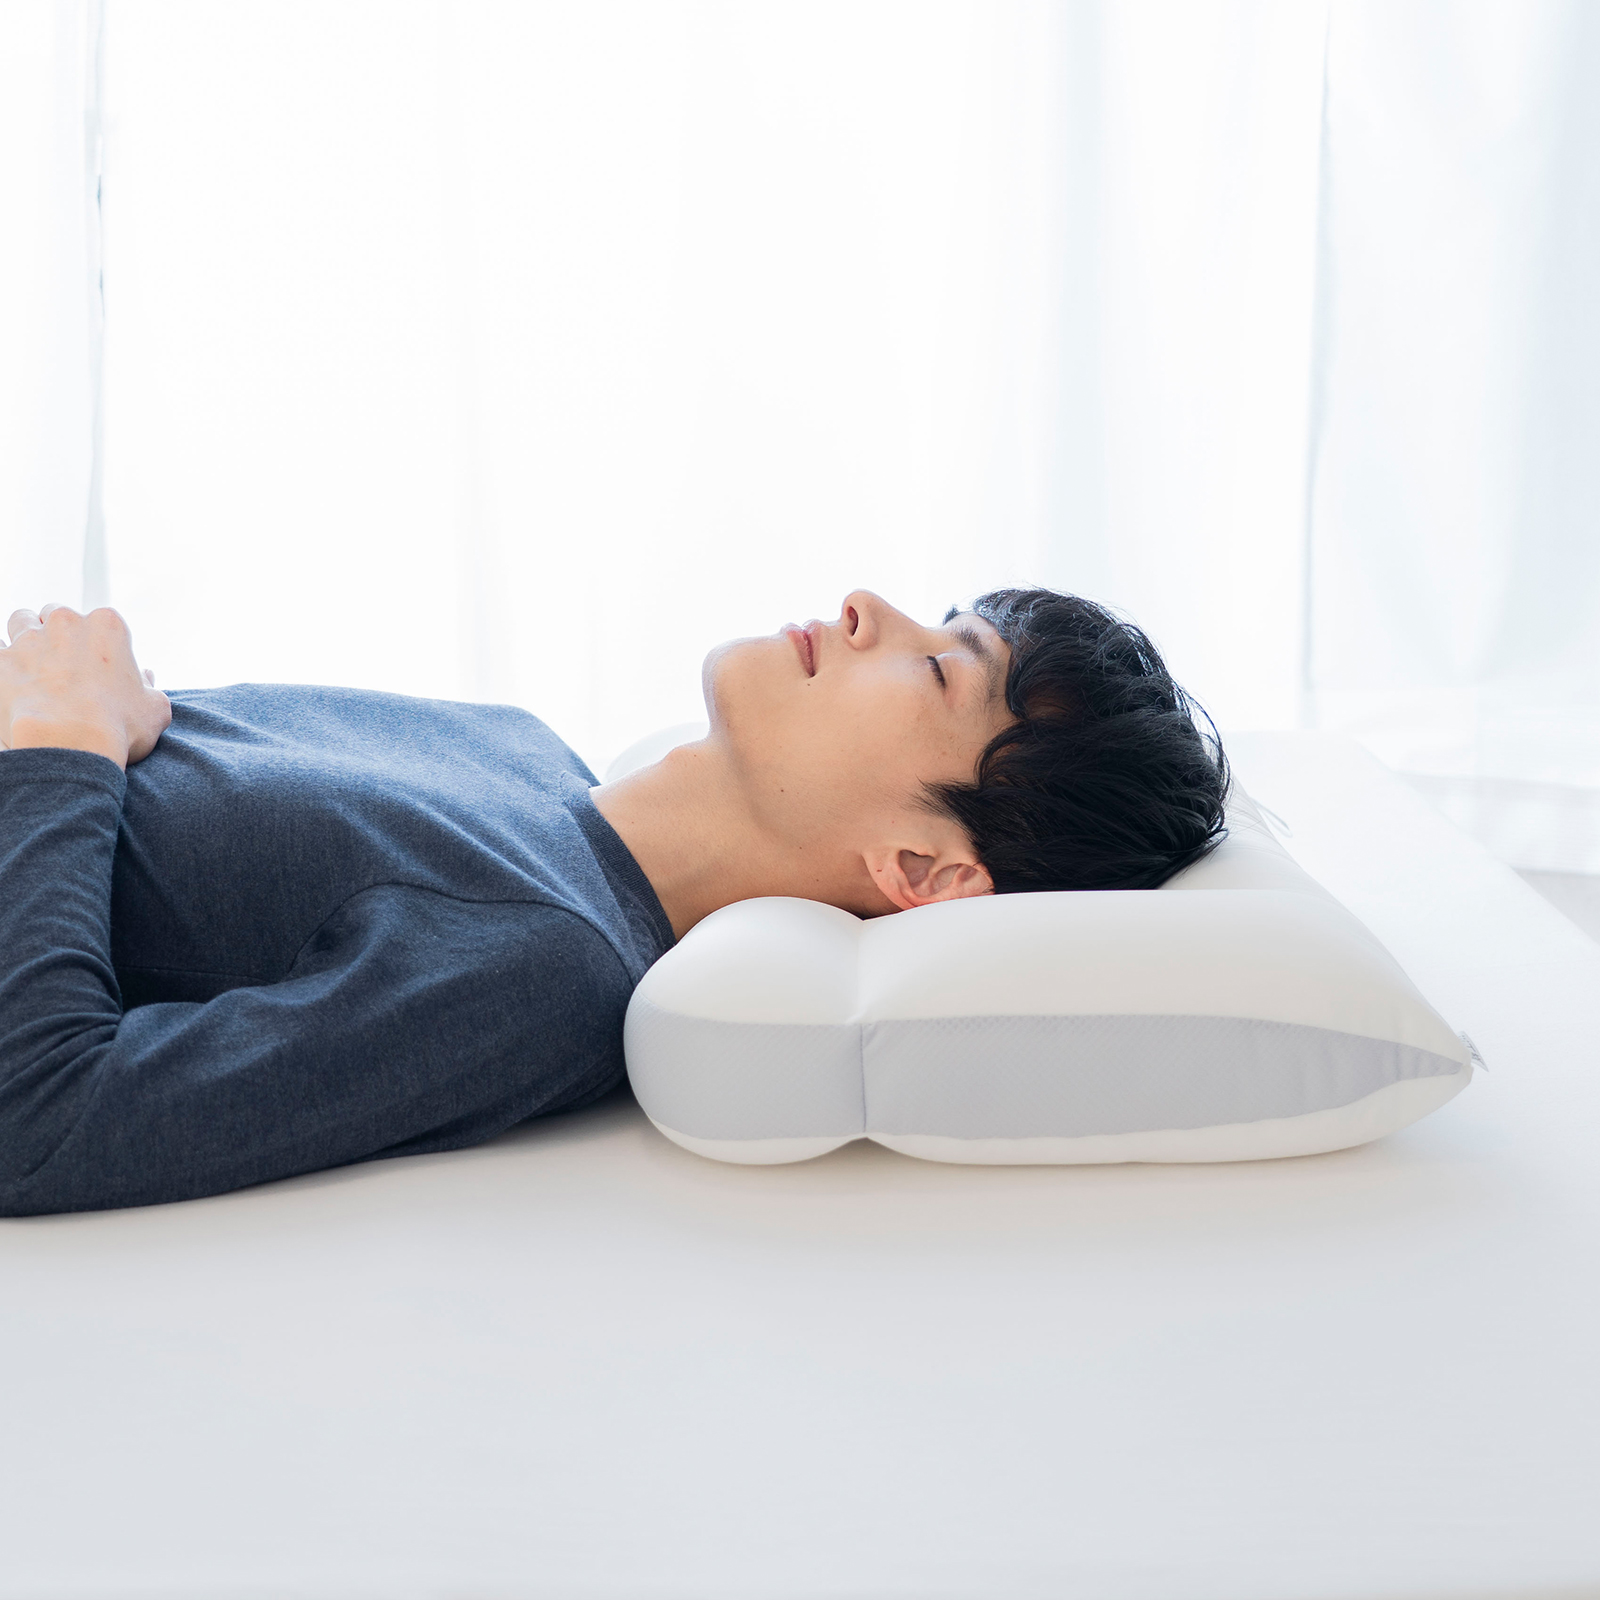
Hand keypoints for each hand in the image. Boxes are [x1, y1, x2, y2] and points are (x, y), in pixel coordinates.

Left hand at [0, 604, 171, 768]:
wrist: (69, 745)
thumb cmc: (118, 727)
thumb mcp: (154, 708)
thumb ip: (149, 687)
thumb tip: (144, 677)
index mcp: (107, 626)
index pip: (100, 620)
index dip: (100, 644)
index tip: (100, 667)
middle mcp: (66, 623)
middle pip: (56, 615)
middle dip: (59, 635)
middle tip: (65, 665)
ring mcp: (29, 639)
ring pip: (20, 621)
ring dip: (26, 638)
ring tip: (33, 666)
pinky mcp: (0, 661)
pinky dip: (4, 665)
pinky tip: (13, 683)